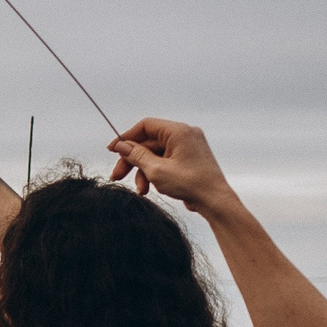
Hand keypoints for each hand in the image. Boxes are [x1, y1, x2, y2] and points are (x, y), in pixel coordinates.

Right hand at [106, 118, 236, 211]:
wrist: (214, 200)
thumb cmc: (191, 184)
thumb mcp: (156, 170)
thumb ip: (136, 155)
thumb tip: (122, 145)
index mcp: (178, 132)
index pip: (146, 126)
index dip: (126, 137)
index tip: (112, 150)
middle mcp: (184, 135)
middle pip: (148, 143)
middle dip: (132, 160)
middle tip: (118, 175)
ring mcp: (187, 147)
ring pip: (155, 154)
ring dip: (143, 171)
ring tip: (141, 190)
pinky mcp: (188, 159)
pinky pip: (164, 161)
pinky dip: (154, 173)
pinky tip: (150, 188)